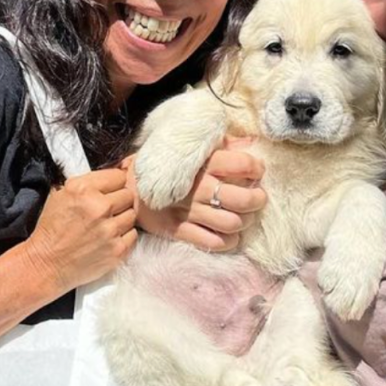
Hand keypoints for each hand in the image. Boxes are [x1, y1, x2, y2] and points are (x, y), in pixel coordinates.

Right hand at [23, 168, 136, 290]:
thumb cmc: (52, 229)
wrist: (47, 264)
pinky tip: (110, 238)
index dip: (115, 183)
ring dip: (123, 218)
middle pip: (129, 194)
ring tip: (107, 225)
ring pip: (132, 214)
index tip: (111, 190)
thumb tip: (114, 175)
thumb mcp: (61, 195)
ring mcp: (110, 230)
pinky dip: (124, 236)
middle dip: (120, 200)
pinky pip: (133, 234)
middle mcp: (99, 207)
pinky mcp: (117, 250)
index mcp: (83, 189)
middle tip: (108, 210)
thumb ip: (87, 183)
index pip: (119, 176)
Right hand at [129, 137, 266, 251]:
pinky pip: (212, 242)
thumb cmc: (167, 165)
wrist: (128, 186)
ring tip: (242, 216)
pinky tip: (227, 234)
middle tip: (256, 198)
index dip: (257, 168)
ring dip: (243, 222)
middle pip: (244, 199)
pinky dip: (227, 241)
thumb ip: (223, 145)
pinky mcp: (177, 230)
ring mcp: (187, 211)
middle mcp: (198, 187)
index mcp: (202, 162)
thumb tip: (252, 142)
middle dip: (257, 200)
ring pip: (232, 223)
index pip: (244, 164)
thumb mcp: (192, 147)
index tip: (256, 172)